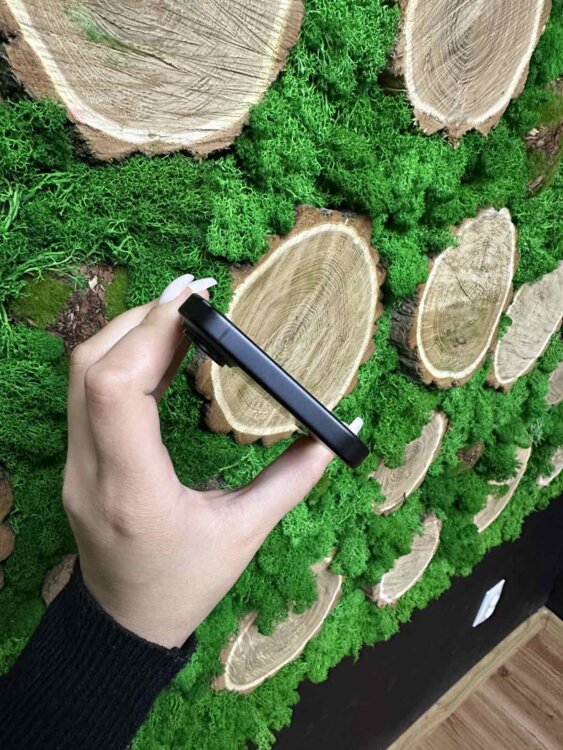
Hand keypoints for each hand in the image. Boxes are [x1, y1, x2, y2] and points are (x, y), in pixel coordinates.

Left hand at [63, 274, 361, 647]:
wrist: (125, 623)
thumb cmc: (186, 584)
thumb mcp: (245, 534)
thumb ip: (293, 478)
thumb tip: (337, 433)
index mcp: (134, 490)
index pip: (116, 388)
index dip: (151, 329)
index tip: (196, 298)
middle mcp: (92, 471)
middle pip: (92, 367)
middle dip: (144, 318)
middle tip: (197, 296)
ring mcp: (75, 465)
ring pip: (82, 374)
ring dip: (130, 332)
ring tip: (184, 315)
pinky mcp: (76, 460)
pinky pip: (88, 393)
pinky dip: (123, 357)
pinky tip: (162, 347)